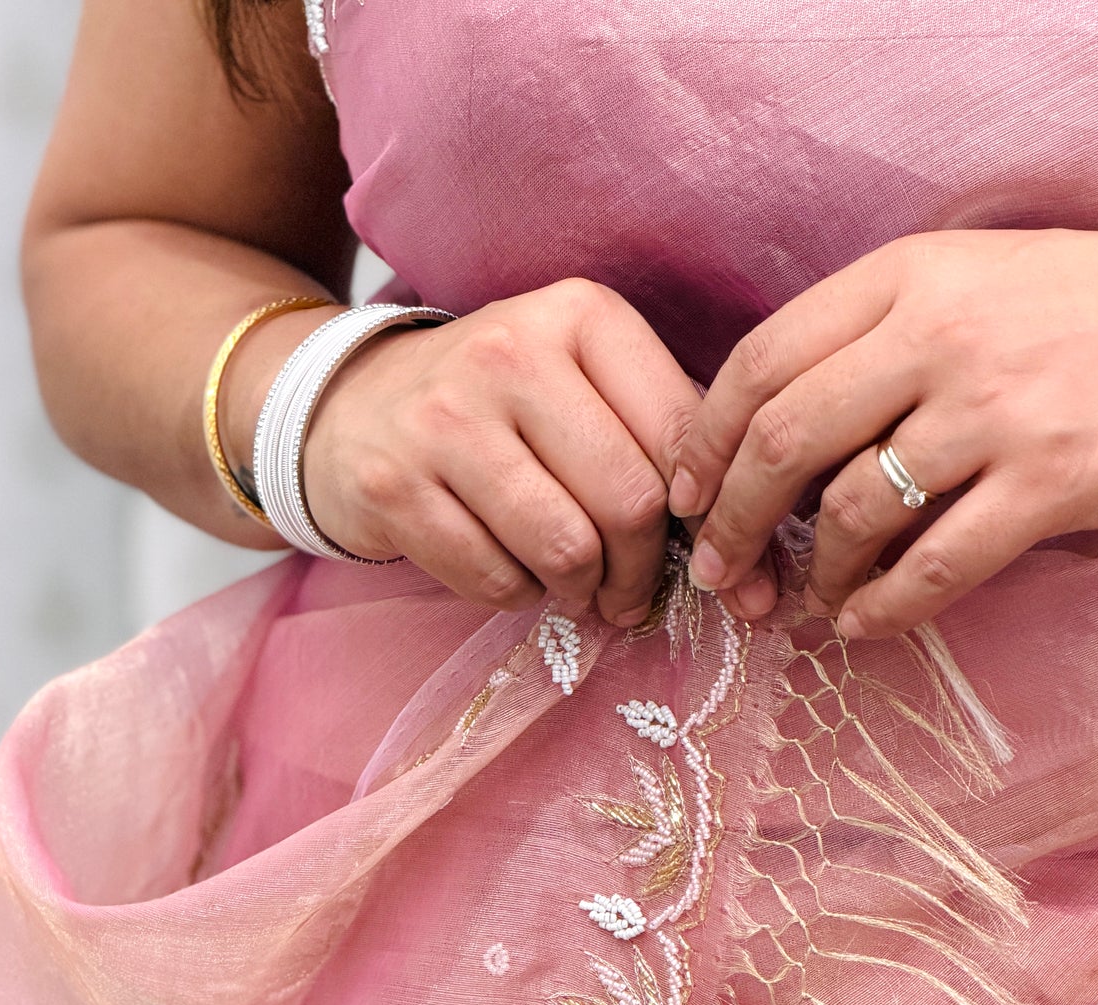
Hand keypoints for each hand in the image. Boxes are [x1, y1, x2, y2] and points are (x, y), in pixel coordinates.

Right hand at [298, 279, 697, 624]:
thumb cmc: (499, 406)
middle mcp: (510, 353)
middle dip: (643, 571)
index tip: (706, 552)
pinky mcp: (394, 487)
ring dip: (582, 591)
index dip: (707, 515)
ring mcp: (443, 420)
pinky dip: (518, 595)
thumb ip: (659, 429)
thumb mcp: (581, 378)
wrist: (353, 406)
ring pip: (565, 550)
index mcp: (579, 316)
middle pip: (628, 502)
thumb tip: (744, 532)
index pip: (682, 435)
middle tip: (633, 593)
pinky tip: (512, 571)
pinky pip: (495, 580)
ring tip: (577, 587)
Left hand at [669, 225, 1097, 636]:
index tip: (684, 493)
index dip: (703, 442)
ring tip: (812, 597)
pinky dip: (882, 609)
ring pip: (850, 511)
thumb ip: (879, 336)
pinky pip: (932, 567)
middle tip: (716, 572)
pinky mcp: (1049, 480)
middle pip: (783, 440)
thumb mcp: (975, 279)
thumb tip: (775, 424)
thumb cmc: (1095, 309)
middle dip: (729, 521)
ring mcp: (995, 409)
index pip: (760, 361)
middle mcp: (940, 334)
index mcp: (909, 275)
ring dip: (812, 573)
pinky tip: (864, 624)